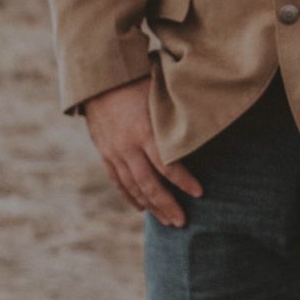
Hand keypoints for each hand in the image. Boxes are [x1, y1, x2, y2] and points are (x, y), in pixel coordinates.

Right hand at [84, 75, 202, 226]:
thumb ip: (173, 118)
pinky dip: (131, 196)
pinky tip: (142, 208)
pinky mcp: (104, 152)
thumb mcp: (158, 95)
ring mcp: (114, 152)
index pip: (168, 166)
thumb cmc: (137, 79)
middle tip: (182, 222)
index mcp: (144, 131)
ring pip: (133, 187)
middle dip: (167, 205)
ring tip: (167, 221)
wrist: (100, 77)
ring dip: (151, 206)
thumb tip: (200, 129)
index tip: (200, 193)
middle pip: (150, 185)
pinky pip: (118, 181)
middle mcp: (127, 147)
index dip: (184, 182)